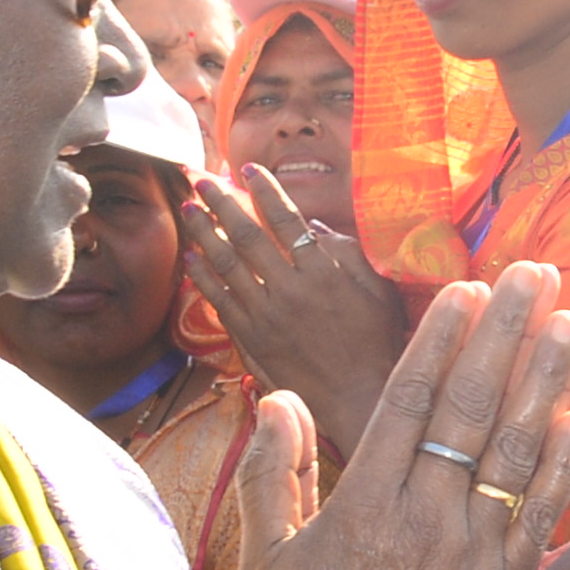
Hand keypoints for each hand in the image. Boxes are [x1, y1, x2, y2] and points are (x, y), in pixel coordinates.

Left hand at [181, 166, 412, 457]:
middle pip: (247, 235)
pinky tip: (190, 258)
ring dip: (204, 232)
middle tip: (199, 177)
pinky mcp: (251, 339)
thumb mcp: (381, 293)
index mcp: (324, 272)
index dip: (265, 191)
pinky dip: (202, 277)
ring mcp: (266, 314)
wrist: (360, 399)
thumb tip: (318, 228)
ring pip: (226, 263)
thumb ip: (351, 256)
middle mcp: (290, 288)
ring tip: (188, 207)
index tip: (247, 169)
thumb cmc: (378, 345)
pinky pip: (219, 300)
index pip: (287, 220)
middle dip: (221, 202)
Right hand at [242, 263, 569, 569]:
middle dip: (508, 335)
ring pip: (517, 450)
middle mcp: (424, 519)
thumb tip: (281, 398)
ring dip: (550, 381)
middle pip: (473, 407)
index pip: (410, 400)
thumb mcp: (264, 559)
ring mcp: (472, 555)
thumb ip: (275, 474)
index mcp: (363, 503)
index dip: (443, 340)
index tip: (468, 290)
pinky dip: (564, 466)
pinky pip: (541, 515)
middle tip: (537, 275)